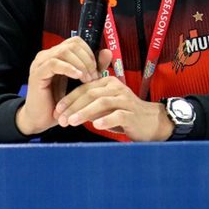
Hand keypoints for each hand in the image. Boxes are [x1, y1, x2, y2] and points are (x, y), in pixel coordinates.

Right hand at [15, 37, 107, 135]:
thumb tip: (107, 52)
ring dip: (81, 65)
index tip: (96, 69)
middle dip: (87, 60)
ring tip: (87, 80)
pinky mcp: (37, 73)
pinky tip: (78, 77)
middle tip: (93, 77)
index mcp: (56, 55)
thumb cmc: (60, 102)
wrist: (42, 119)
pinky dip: (69, 68)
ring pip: (64, 51)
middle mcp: (47, 55)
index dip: (89, 53)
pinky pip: (54, 63)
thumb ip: (93, 67)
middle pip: (72, 44)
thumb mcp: (80, 83)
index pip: (76, 42)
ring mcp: (40, 63)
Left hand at [53, 77, 173, 141]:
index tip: (56, 110)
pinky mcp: (133, 114)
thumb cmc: (124, 114)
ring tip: (71, 122)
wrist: (152, 123)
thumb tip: (67, 112)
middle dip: (72, 107)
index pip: (84, 88)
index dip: (68, 99)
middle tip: (60, 118)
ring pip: (101, 103)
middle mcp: (116, 88)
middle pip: (90, 94)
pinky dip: (106, 120)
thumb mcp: (105, 107)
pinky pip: (118, 116)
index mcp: (108, 83)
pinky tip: (96, 126)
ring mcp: (125, 100)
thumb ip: (89, 105)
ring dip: (84, 113)